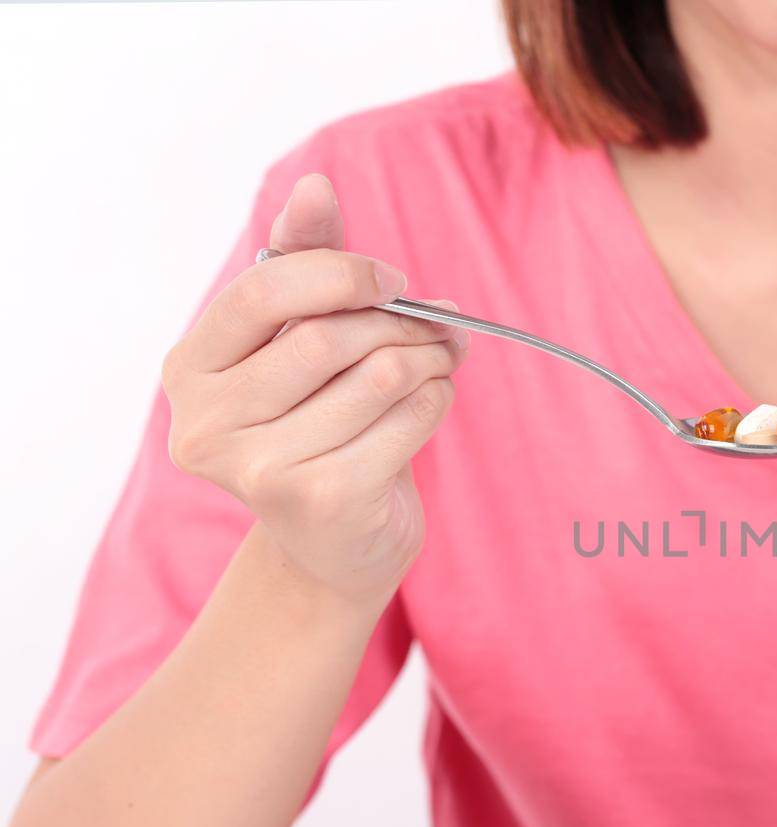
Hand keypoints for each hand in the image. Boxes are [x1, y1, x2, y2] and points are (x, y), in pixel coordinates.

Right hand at [162, 174, 467, 602]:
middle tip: (440, 327)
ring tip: (440, 363)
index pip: (264, 290)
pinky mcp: (320, 500)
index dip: (340, 274)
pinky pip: (407, 420)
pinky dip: (435, 402)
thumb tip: (314, 185)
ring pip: (378, 376)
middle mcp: (205, 423)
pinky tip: (430, 405)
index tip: (392, 280)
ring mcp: (257, 469)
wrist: (337, 543)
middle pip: (328, 336)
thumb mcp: (304, 340)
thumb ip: (307, 264)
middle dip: (399, 324)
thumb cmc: (320, 426)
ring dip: (429, 361)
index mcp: (188, 368)